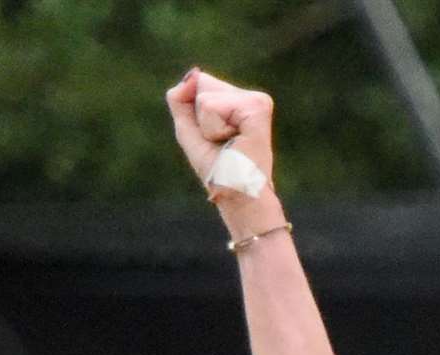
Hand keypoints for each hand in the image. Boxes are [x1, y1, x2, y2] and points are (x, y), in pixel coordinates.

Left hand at [165, 68, 275, 196]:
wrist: (237, 196)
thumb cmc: (216, 170)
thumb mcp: (190, 131)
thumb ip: (181, 100)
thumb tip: (192, 73)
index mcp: (238, 100)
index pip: (201, 85)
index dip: (197, 116)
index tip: (216, 139)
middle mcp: (250, 97)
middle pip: (203, 85)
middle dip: (201, 120)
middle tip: (222, 143)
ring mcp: (256, 100)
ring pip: (205, 97)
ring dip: (207, 128)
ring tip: (228, 144)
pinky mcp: (257, 107)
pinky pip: (213, 107)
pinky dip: (213, 129)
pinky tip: (234, 141)